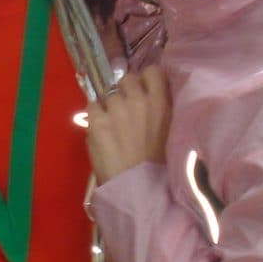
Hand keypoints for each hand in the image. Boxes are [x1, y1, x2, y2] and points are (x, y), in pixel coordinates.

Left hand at [85, 65, 170, 183]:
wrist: (140, 190)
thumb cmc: (161, 167)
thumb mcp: (171, 132)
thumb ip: (160, 111)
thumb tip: (151, 101)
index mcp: (161, 103)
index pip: (152, 71)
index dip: (146, 81)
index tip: (144, 92)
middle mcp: (138, 99)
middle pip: (127, 79)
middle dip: (126, 91)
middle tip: (126, 109)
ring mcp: (115, 108)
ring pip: (107, 94)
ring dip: (109, 105)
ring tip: (112, 125)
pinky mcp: (96, 120)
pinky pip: (91, 106)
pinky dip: (95, 115)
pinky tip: (100, 130)